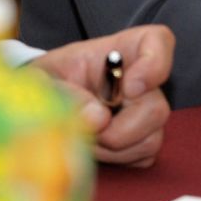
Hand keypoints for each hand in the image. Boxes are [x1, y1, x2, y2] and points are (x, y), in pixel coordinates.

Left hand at [30, 24, 172, 167]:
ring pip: (152, 137)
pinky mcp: (143, 139)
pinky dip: (117, 159)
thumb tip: (99, 117)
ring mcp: (145, 111)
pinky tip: (96, 147)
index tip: (129, 89)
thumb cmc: (47, 81)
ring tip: (86, 137)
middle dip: (123, 128)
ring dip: (115, 147)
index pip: (157, 41)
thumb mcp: (43, 79)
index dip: (155, 64)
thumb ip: (66, 92)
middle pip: (158, 105)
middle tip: (92, 129)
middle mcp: (140, 81)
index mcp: (119, 52)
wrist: (43, 106)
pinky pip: (144, 156)